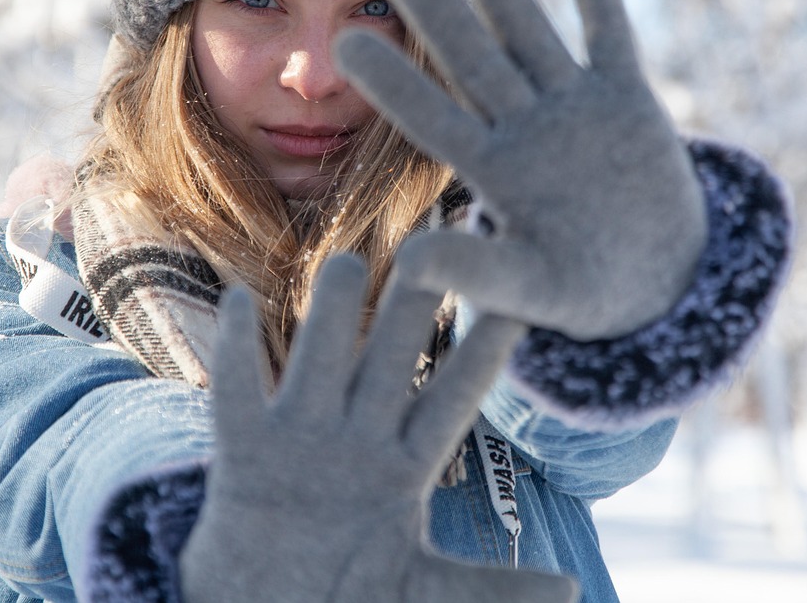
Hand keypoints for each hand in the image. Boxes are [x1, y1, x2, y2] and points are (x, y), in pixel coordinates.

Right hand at [179, 254, 578, 601]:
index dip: (484, 353)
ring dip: (332, 315)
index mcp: (404, 470)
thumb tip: (572, 589)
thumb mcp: (421, 597)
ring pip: (320, 360)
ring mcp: (299, 441)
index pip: (453, 399)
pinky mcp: (243, 455)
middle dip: (415, 305)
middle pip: (390, 359)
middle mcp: (355, 441)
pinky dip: (235, 348)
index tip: (519, 305)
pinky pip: (238, 392)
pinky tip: (240, 298)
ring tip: (350, 263)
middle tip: (443, 240)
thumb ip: (491, 590)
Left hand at [335, 0, 706, 340]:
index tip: (346, 41)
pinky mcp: (628, 100)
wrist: (657, 282)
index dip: (393, 82)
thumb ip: (475, 273)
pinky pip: (610, 37)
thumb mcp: (531, 288)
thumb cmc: (585, 293)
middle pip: (475, 60)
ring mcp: (575, 108)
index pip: (433, 116)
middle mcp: (525, 130)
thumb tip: (407, 265)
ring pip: (532, 36)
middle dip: (440, 14)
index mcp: (493, 172)